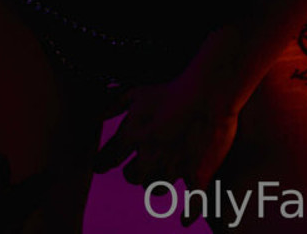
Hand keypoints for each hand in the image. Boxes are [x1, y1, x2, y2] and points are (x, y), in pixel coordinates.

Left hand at [92, 66, 239, 200]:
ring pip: (156, 189)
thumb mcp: (138, 91)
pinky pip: (192, 205)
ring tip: (161, 172)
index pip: (108, 160)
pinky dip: (188, 213)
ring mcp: (173, 169)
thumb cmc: (173, 87)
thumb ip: (114, 105)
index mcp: (132, 135)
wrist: (209, 90)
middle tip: (136, 165)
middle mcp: (148, 157)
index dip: (104, 162)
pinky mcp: (197, 177)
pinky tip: (184, 219)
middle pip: (132, 177)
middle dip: (133, 171)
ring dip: (156, 181)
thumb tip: (97, 114)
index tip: (103, 164)